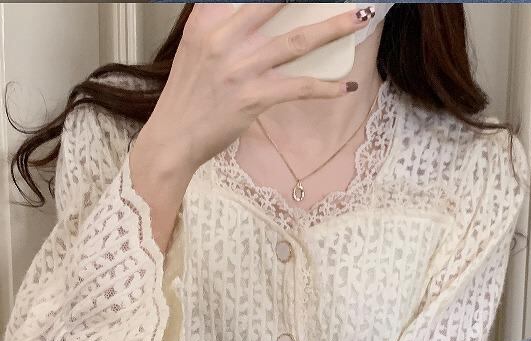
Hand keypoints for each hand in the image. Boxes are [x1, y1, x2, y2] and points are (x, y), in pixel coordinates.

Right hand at [144, 3, 373, 174]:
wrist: (173, 138)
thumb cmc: (187, 96)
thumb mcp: (194, 47)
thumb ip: (217, 22)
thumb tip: (243, 10)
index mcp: (207, 22)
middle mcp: (224, 39)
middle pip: (276, 3)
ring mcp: (241, 68)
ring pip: (297, 41)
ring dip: (333, 29)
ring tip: (358, 19)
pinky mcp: (253, 98)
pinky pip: (298, 87)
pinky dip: (325, 87)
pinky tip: (345, 86)